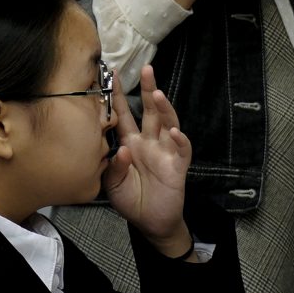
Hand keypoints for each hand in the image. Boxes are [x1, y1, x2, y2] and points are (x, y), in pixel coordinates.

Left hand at [102, 64, 191, 255]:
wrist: (150, 222)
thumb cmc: (131, 200)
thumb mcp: (112, 185)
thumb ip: (114, 167)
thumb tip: (122, 150)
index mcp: (131, 143)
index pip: (125, 115)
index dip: (120, 96)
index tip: (113, 75)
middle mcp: (149, 143)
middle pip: (151, 111)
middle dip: (148, 89)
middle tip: (147, 69)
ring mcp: (165, 152)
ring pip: (168, 124)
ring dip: (164, 109)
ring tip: (157, 95)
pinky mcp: (178, 166)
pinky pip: (181, 150)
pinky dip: (179, 140)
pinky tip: (173, 133)